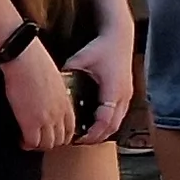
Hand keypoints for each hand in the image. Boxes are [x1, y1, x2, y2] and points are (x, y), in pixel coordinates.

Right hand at [0, 41, 77, 150]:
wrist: (25, 60)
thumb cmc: (37, 63)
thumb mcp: (55, 80)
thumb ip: (56, 94)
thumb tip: (49, 98)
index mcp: (66, 103)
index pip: (71, 128)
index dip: (63, 136)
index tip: (53, 136)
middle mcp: (59, 113)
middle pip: (61, 139)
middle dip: (51, 143)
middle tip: (39, 141)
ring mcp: (46, 119)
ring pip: (47, 144)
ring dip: (39, 145)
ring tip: (29, 142)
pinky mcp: (30, 122)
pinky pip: (32, 142)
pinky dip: (26, 144)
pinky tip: (21, 140)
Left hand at [66, 0, 134, 143]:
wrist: (120, 37)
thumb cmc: (101, 47)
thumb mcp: (81, 58)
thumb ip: (68, 73)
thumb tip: (52, 86)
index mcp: (113, 90)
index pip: (104, 120)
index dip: (92, 133)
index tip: (78, 139)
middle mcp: (123, 96)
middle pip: (112, 126)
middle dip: (96, 137)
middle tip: (79, 142)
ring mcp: (127, 95)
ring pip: (118, 123)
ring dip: (103, 132)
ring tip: (86, 137)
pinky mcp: (127, 94)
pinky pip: (119, 116)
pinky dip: (108, 124)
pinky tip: (95, 125)